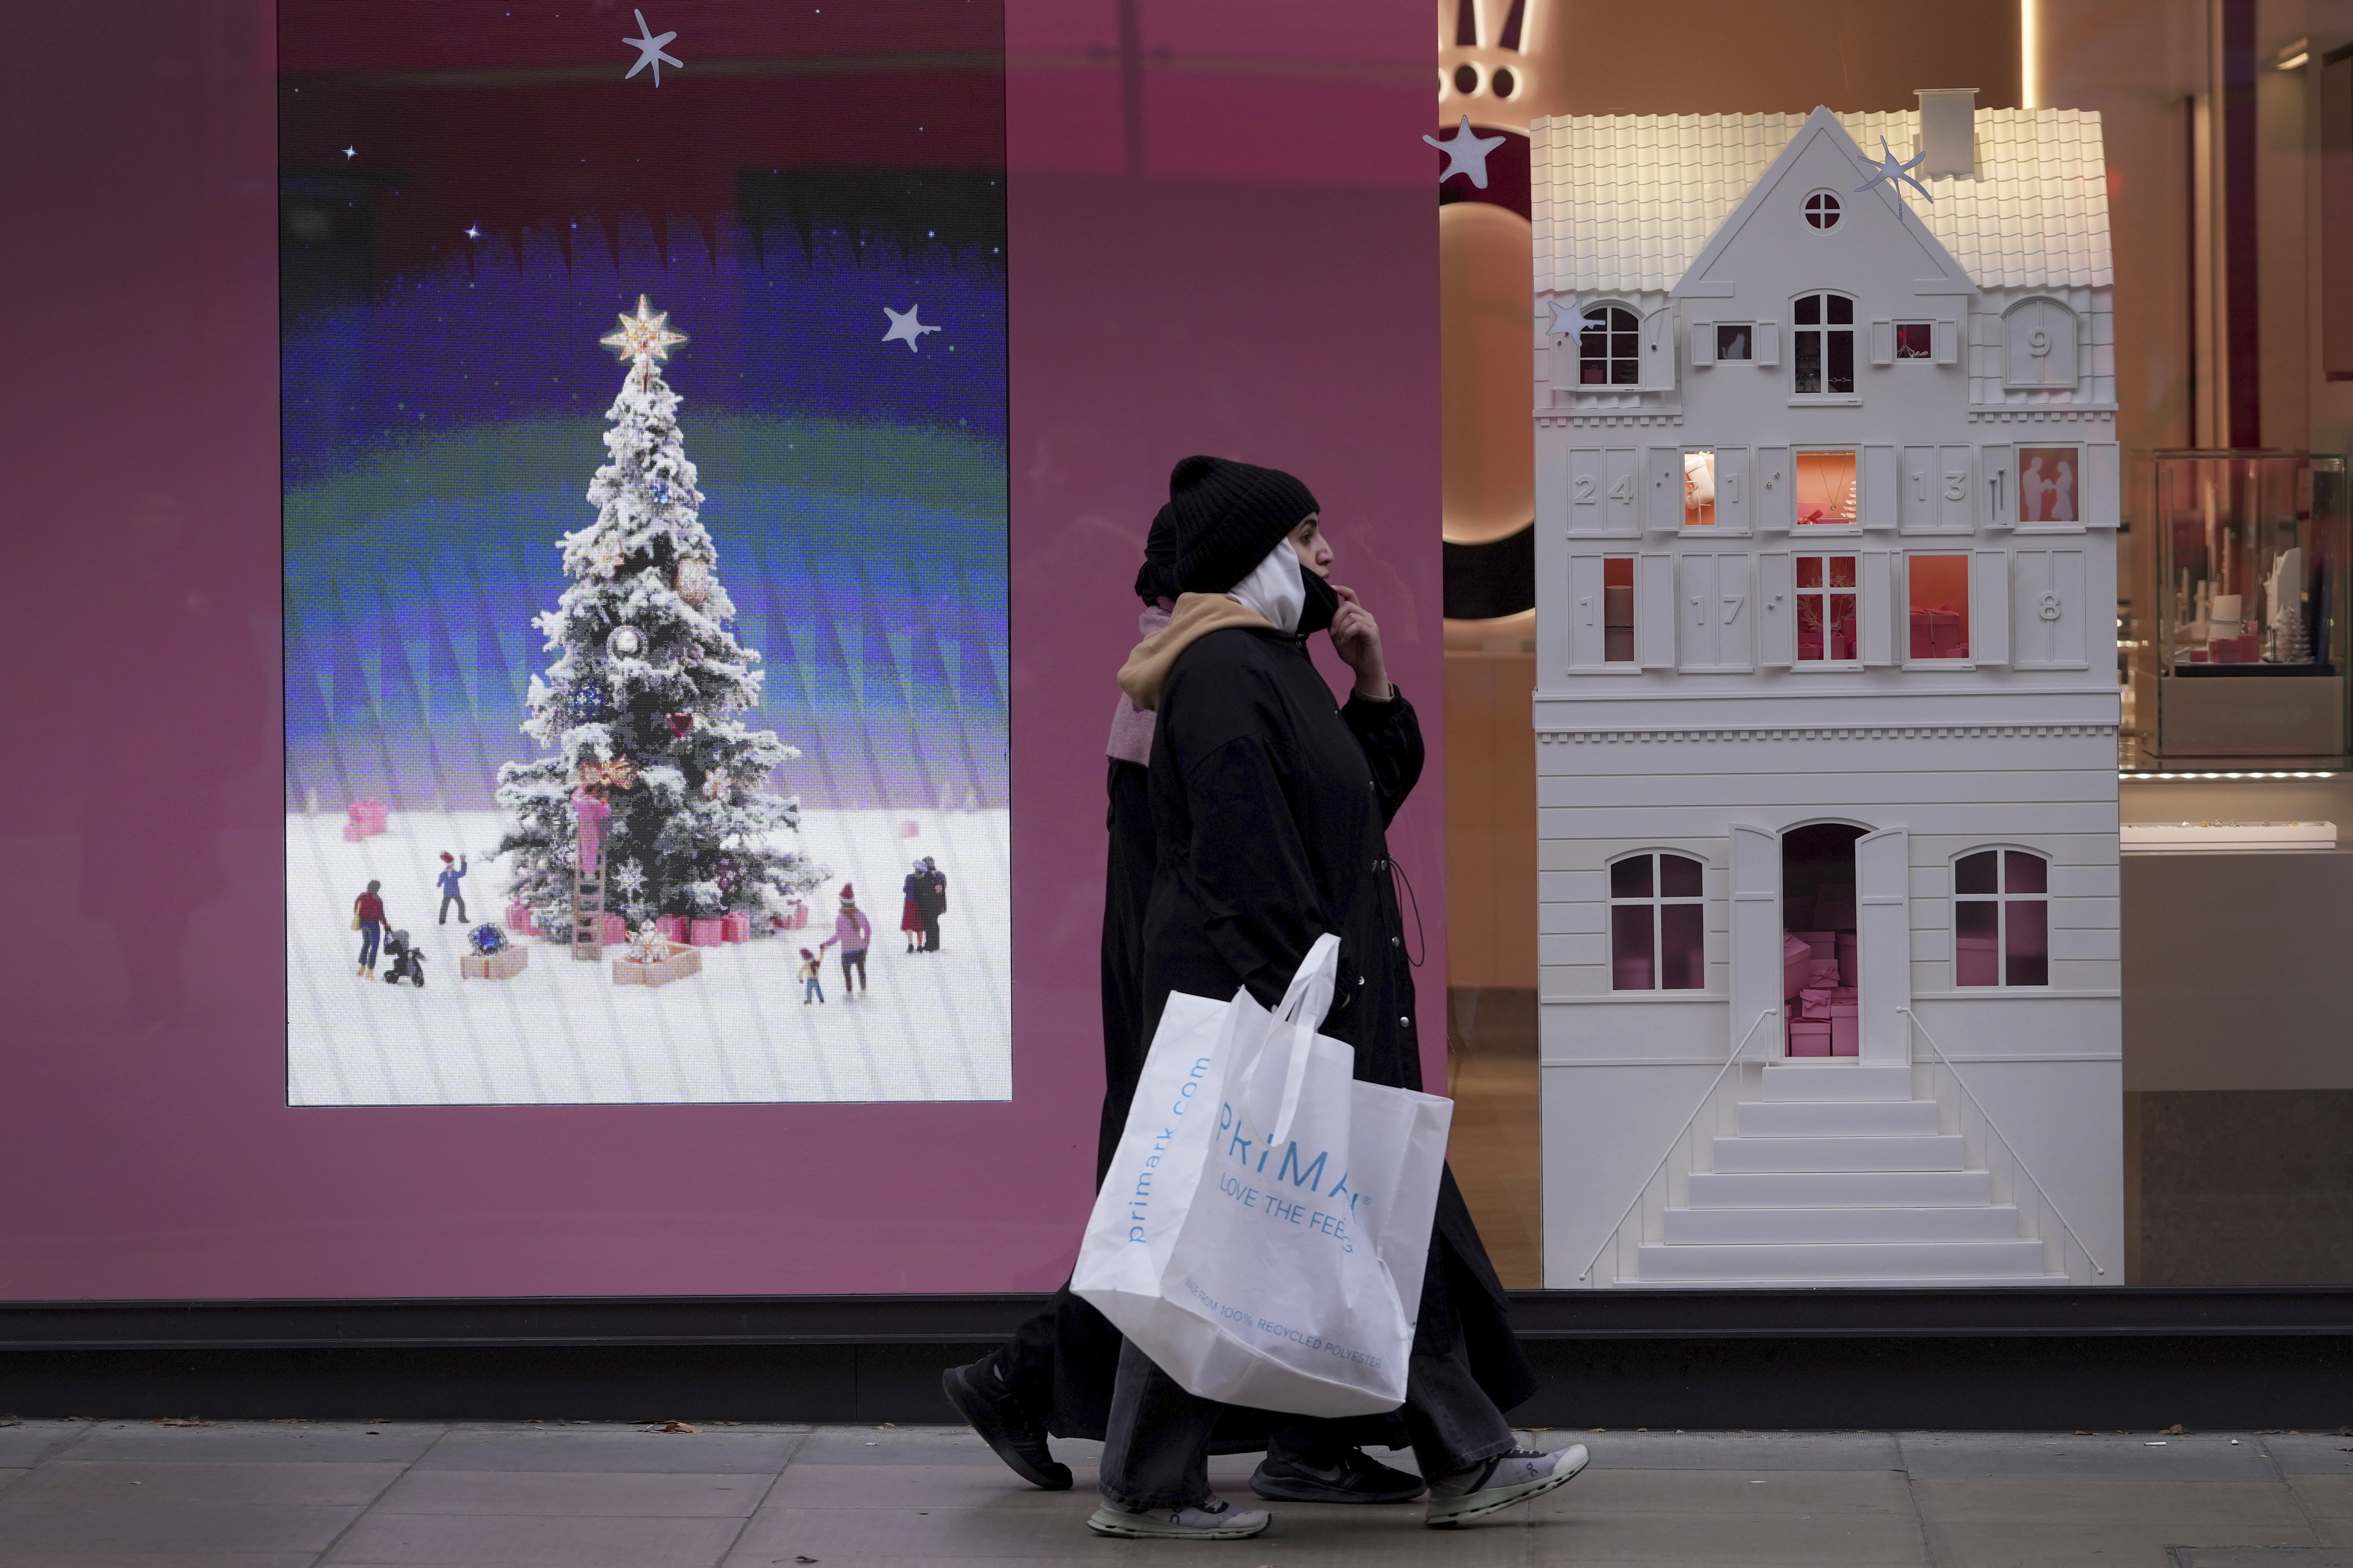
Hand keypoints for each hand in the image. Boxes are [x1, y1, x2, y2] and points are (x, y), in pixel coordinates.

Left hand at [1329, 584, 1389, 699]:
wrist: (1365, 668)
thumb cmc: (1353, 652)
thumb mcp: (1338, 636)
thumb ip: (1334, 624)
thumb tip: (1326, 614)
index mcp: (1358, 615)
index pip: (1351, 596)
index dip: (1342, 589)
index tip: (1331, 587)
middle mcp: (1366, 616)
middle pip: (1347, 606)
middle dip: (1335, 618)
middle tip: (1332, 632)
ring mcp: (1371, 623)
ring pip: (1351, 616)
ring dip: (1340, 628)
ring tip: (1339, 640)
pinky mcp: (1373, 632)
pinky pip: (1357, 626)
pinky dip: (1347, 633)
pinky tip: (1344, 640)